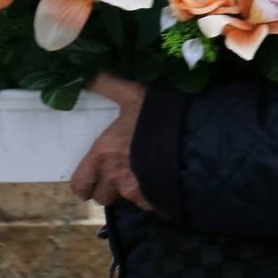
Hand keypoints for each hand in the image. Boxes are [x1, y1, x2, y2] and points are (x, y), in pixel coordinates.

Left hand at [70, 73, 152, 210]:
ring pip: (126, 200)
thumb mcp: (134, 94)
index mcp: (104, 154)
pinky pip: (149, 202)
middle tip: (124, 172)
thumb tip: (86, 75)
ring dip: (133, 190)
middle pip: (102, 196)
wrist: (198, 135)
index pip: (80, 184)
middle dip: (110, 187)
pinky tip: (164, 178)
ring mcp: (137, 191)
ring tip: (148, 172)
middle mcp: (116, 176)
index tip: (96, 177)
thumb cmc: (160, 113)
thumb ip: (108, 85)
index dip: (86, 183)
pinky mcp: (157, 200)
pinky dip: (153, 194)